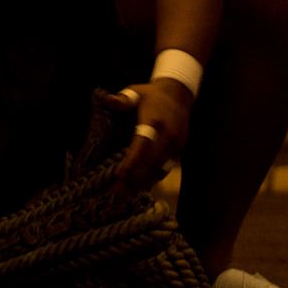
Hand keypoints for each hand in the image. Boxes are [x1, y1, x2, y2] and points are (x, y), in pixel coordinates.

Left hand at [104, 77, 191, 195]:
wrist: (179, 96)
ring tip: (125, 195)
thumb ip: (123, 99)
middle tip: (117, 192)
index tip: (119, 174)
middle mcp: (168, 135)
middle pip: (151, 161)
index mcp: (155, 120)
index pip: (143, 143)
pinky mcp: (179, 151)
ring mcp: (175, 144)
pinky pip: (166, 168)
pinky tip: (140, 188)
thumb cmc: (151, 96)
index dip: (132, 160)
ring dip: (143, 182)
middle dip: (134, 178)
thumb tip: (109, 100)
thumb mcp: (136, 92)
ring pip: (159, 168)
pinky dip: (153, 178)